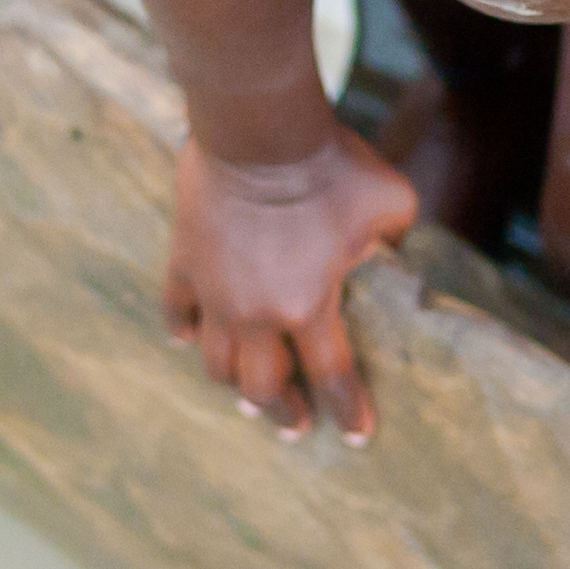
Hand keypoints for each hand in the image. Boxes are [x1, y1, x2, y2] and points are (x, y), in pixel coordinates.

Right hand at [164, 129, 419, 444]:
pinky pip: (176, 309)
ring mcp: (214, 291)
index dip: (347, 410)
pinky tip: (187, 339)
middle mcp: (256, 314)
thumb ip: (393, 242)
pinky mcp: (185, 261)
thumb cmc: (331, 167)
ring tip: (242, 395)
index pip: (331, 376)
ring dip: (232, 383)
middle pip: (263, 386)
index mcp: (309, 307)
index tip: (356, 436)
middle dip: (282, 413)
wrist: (259, 131)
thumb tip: (390, 255)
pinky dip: (183, 330)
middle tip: (295, 427)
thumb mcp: (391, 205)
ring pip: (215, 360)